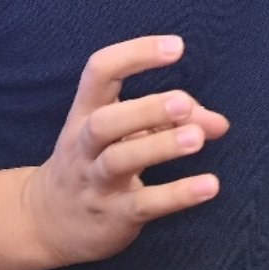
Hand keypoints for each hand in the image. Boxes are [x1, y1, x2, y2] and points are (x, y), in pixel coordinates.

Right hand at [21, 35, 228, 266]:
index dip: (134, 54)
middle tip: (183, 102)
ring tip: (199, 138)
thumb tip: (220, 124)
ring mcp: (95, 183)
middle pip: (104, 122)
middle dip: (145, 109)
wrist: (48, 223)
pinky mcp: (113, 216)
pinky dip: (177, 195)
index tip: (176, 46)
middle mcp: (84, 145)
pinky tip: (210, 185)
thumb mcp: (125, 135)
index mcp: (85, 113)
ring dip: (161, 146)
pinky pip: (144, 204)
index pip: (99, 72)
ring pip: (120, 161)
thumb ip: (170, 121)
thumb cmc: (95, 163)